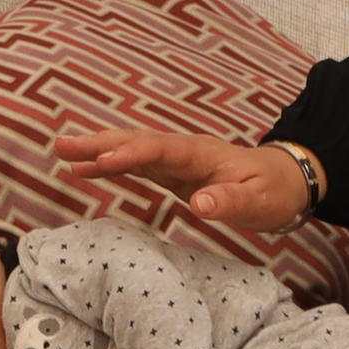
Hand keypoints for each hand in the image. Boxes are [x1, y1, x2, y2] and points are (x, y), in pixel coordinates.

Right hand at [56, 128, 316, 230]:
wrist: (286, 182)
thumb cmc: (272, 191)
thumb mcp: (257, 202)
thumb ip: (229, 202)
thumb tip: (199, 206)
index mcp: (201, 154)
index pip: (160, 150)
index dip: (131, 154)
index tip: (103, 161)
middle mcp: (184, 152)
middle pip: (137, 143)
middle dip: (101, 144)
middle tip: (63, 146)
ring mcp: (176, 161)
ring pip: (132, 151)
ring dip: (99, 151)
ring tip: (62, 152)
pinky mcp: (173, 174)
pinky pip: (137, 166)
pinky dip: (111, 166)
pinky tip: (86, 170)